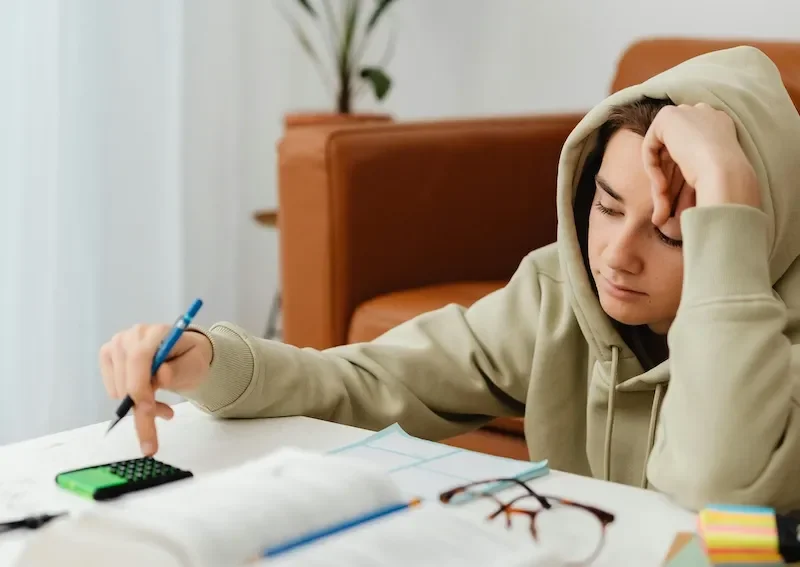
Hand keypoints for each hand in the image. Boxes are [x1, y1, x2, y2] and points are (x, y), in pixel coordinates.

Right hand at [99, 325, 212, 454]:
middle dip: (142, 405)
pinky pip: (113, 390)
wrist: (183, 353)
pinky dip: (130, 401)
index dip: (140, 386)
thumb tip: (161, 374)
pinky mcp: (107, 357)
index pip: (139, 357)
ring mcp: (116, 344)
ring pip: (118, 388)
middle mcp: (131, 335)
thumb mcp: (194, 366)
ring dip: (139, 406)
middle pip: (126, 377)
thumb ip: (178, 371)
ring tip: (162, 406)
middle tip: (166, 415)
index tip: (148, 410)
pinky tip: (146, 397)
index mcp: (156, 332)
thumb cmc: (190, 358)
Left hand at [642, 102, 760, 225]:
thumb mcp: (709, 180)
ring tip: (662, 211)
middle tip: (664, 213)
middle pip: (673, 151)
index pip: (691, 149)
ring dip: (660, 182)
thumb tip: (670, 206)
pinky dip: (652, 168)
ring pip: (662, 153)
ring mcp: (688, 112)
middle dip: (667, 182)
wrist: (726, 175)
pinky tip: (661, 186)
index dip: (680, 175)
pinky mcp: (669, 116)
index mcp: (721, 127)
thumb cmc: (724, 187)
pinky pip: (650, 146)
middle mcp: (706, 114)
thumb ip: (693, 177)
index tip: (677, 202)